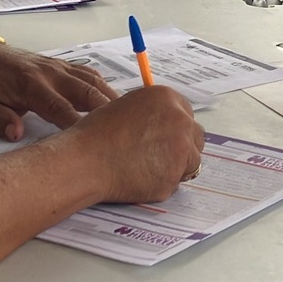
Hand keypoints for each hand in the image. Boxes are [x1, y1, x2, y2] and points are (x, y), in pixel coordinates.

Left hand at [0, 38, 118, 140]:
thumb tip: (16, 133)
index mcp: (30, 86)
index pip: (61, 109)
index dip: (79, 126)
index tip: (96, 143)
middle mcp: (50, 74)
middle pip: (87, 92)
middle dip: (108, 112)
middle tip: (128, 131)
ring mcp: (58, 67)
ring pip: (93, 81)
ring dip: (112, 99)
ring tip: (132, 117)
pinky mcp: (61, 65)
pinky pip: (89, 74)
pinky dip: (105, 86)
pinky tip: (117, 101)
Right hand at [56, 86, 202, 203]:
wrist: (86, 159)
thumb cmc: (97, 134)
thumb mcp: (128, 107)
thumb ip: (152, 113)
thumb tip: (162, 125)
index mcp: (167, 98)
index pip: (186, 113)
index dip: (176, 127)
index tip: (168, 136)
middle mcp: (180, 120)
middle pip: (196, 136)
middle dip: (182, 147)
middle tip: (161, 156)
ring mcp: (181, 149)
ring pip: (191, 161)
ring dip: (176, 166)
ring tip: (147, 168)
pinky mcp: (175, 176)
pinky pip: (175, 182)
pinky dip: (162, 183)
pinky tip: (141, 179)